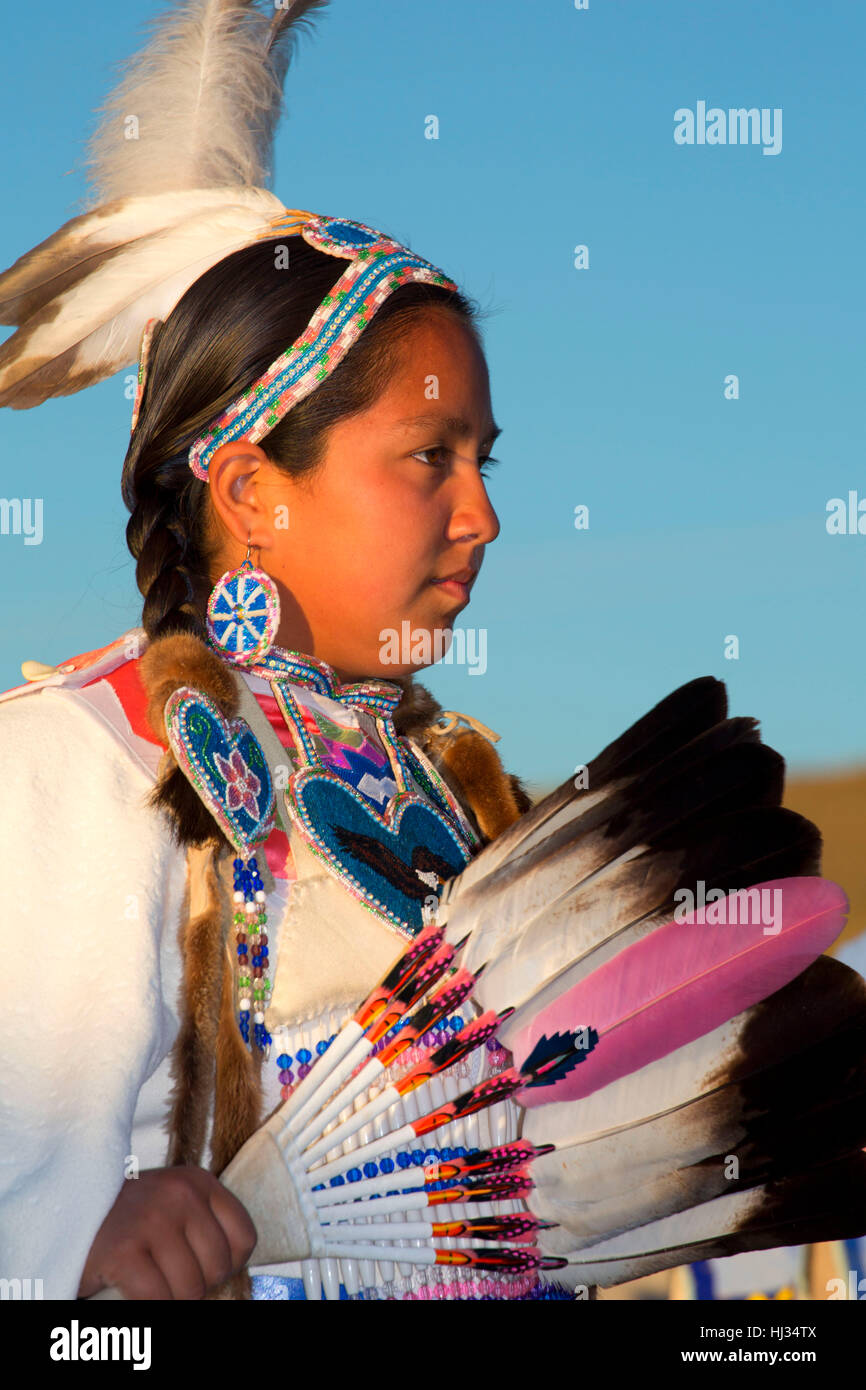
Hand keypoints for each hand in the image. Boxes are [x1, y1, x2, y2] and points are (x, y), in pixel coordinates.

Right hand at [76, 1166, 257, 1299]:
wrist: (62, 1211)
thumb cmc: (124, 1219)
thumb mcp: (172, 1207)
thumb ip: (201, 1228)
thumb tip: (230, 1271)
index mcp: (199, 1181)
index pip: (244, 1238)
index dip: (226, 1265)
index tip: (200, 1267)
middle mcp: (181, 1194)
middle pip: (218, 1268)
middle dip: (194, 1284)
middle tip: (164, 1276)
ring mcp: (153, 1219)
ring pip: (190, 1289)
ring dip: (169, 1298)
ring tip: (147, 1281)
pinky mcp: (124, 1249)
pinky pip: (158, 1299)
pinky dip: (147, 1305)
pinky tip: (129, 1289)